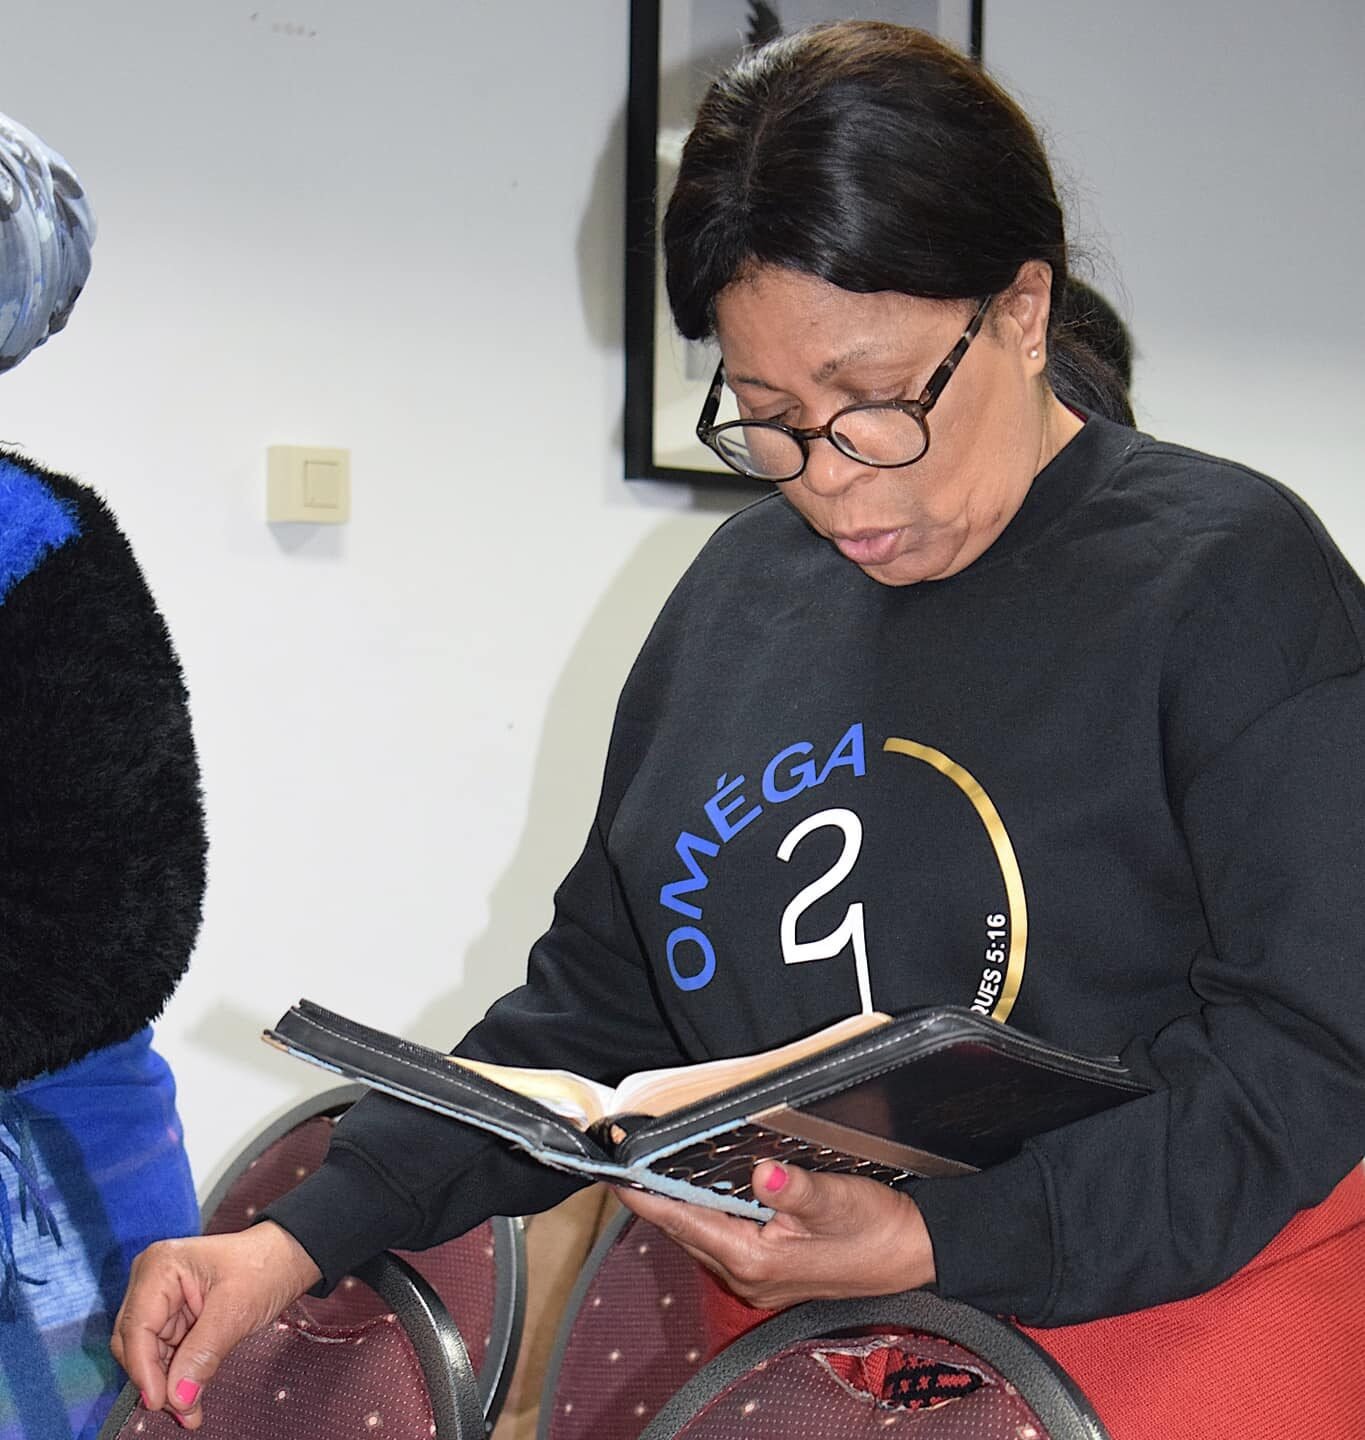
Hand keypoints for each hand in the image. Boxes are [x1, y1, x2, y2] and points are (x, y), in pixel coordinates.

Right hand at [111, 1221, 321, 1429]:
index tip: (161, 1402)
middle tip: (183, 1411)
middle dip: (156, 1380)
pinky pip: (163, 1352)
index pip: (137, 1327)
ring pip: (147, 1353)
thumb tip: (178, 1398)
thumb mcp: (236, 1310)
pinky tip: (190, 1396)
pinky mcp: (173, 1314)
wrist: (289, 1257)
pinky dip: (175, 1375)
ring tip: (191, 1410)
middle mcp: (151, 1280)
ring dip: (166, 1383)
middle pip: (135, 1343)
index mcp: (160, 1267)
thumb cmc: (266, 1267)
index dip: (144, 1369)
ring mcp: (160, 1298)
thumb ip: (203, 1354)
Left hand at [614, 1161, 935, 1309]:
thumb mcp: (837, 1200)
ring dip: (677, 1207)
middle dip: (654, 1197)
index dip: (644, 1195)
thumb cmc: (878, 1229)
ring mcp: (756, 1279)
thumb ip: (795, 1188)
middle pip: (683, 1231)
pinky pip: (720, 1241)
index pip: (682, 1221)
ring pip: (700, 1237)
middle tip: (626, 1159)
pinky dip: (703, 1216)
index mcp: (754, 1259)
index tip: (613, 1172)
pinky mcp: (768, 1273)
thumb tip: (763, 1175)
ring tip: (652, 1169)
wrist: (915, 1254)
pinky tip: (701, 1193)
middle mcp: (747, 1276)